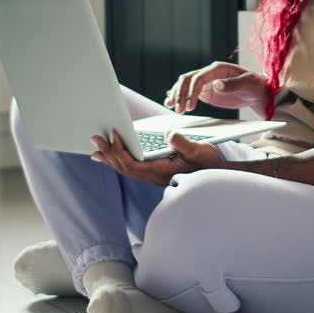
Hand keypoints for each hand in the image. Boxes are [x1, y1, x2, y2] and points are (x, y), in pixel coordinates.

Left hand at [91, 130, 224, 185]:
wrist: (219, 177)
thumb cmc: (210, 165)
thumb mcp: (199, 151)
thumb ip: (183, 144)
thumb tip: (168, 135)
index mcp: (160, 172)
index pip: (131, 164)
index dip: (118, 151)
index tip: (112, 135)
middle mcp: (153, 176)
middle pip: (124, 167)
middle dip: (108, 153)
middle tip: (94, 139)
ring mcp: (154, 176)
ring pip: (126, 169)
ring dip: (111, 158)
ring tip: (97, 149)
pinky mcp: (156, 173)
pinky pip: (134, 168)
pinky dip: (121, 160)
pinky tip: (116, 155)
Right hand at [164, 61, 269, 114]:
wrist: (261, 94)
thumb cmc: (257, 86)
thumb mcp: (249, 84)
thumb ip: (233, 84)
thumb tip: (216, 84)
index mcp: (218, 69)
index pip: (199, 78)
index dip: (192, 92)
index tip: (190, 106)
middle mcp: (210, 73)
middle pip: (188, 79)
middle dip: (181, 94)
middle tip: (178, 110)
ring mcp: (207, 82)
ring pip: (186, 84)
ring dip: (177, 95)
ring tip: (171, 107)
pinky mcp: (207, 92)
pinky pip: (190, 91)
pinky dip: (180, 95)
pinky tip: (170, 100)